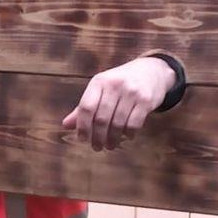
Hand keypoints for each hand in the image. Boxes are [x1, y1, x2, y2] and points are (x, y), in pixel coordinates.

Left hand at [61, 56, 177, 150]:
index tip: (83, 139)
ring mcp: (131, 92)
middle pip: (101, 118)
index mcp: (99, 81)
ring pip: (118, 123)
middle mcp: (115, 85)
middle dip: (98, 137)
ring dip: (112, 139)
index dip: (83, 126)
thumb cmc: (120, 83)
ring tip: (110, 145)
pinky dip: (128, 134)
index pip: (86, 107)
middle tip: (97, 147)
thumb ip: (85, 107)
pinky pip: (134, 124)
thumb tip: (66, 125)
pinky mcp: (146, 100)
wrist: (151, 71)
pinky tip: (126, 136)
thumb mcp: (101, 89)